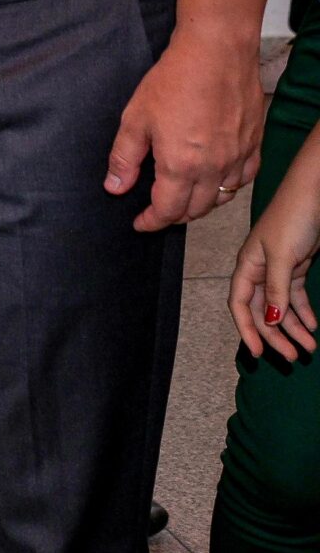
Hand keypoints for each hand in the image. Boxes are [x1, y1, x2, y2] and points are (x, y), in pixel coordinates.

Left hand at [105, 29, 263, 230]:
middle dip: (175, 215)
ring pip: (222, 198)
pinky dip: (229, 186)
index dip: (152, 222)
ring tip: (185, 198)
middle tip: (159, 210)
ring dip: (202, 204)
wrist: (216, 53)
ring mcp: (237, 157)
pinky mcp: (253, 144)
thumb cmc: (174, 80)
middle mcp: (213, 168)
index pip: (168, 210)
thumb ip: (124, 157)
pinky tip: (217, 179)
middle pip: (196, 209)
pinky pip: (244, 178)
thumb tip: (115, 187)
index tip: (141, 223)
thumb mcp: (135, 118)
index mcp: (181, 165)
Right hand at [231, 181, 319, 359]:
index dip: (247, 329)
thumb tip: (269, 320)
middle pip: (262, 310)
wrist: (313, 195)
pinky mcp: (296, 266)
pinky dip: (304, 313)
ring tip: (310, 347)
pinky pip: (296, 297)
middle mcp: (259, 270)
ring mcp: (278, 269)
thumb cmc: (292, 220)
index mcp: (247, 266)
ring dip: (294, 328)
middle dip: (276, 335)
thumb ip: (275, 289)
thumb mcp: (283, 256)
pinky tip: (312, 326)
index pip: (240, 304)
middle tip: (293, 357)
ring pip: (281, 306)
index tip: (259, 353)